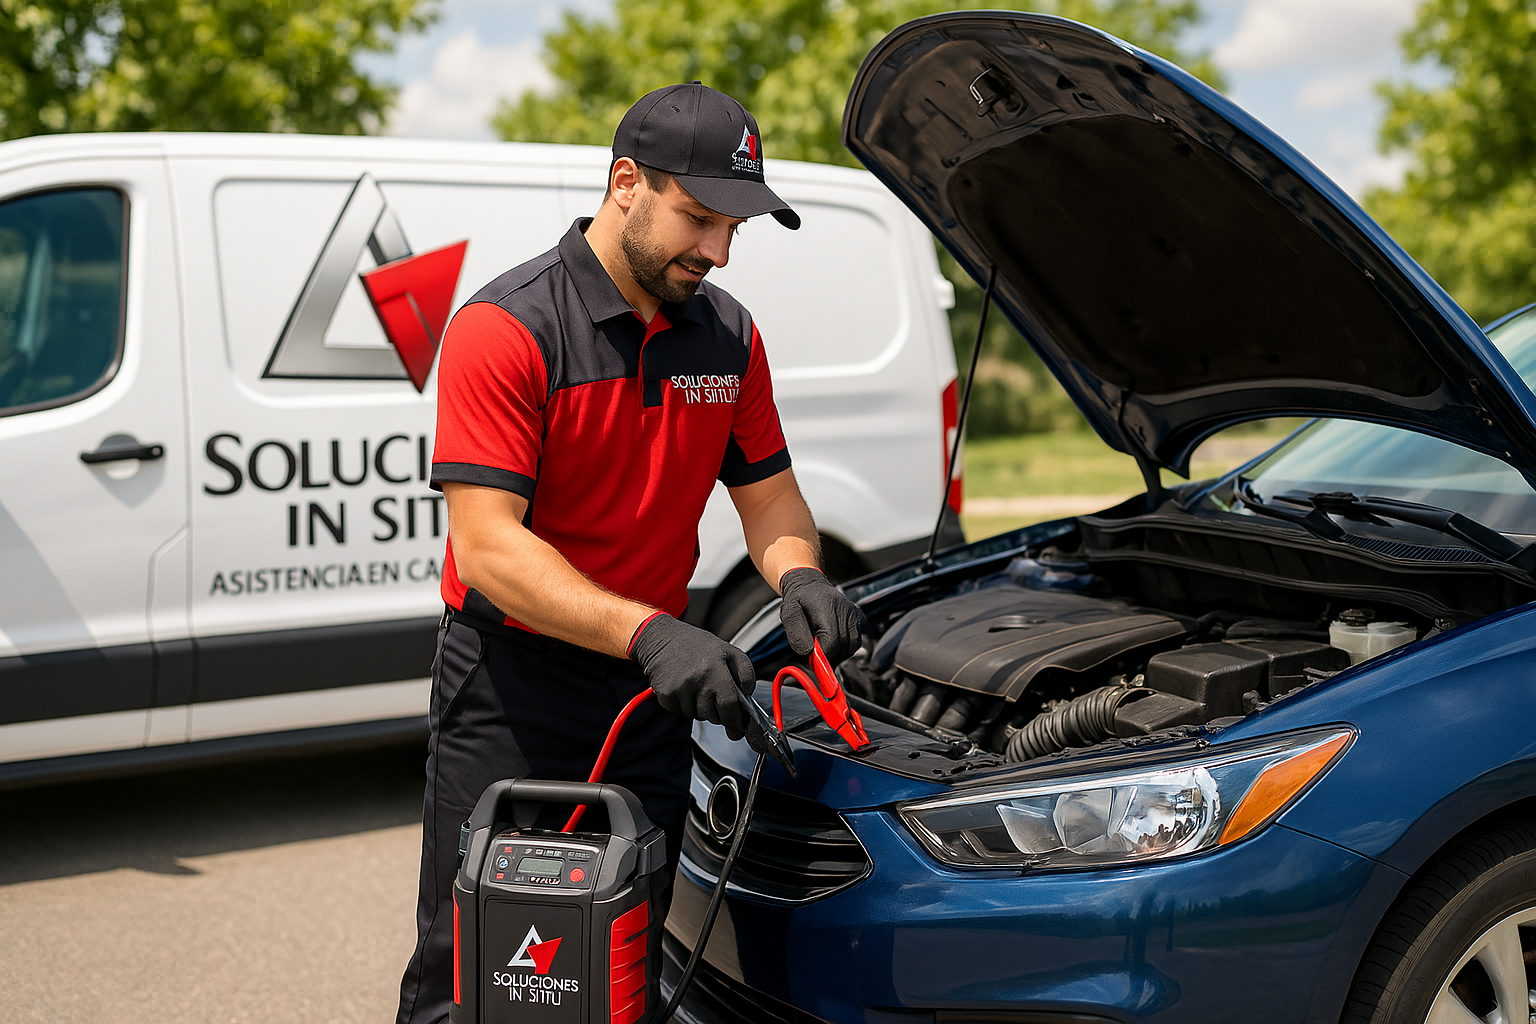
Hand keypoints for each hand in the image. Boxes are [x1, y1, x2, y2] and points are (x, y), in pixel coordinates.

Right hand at [628, 614, 756, 739]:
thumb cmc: (699, 647)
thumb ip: (745, 673)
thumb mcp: (729, 651)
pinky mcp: (666, 693)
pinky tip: (683, 688)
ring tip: (697, 686)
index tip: (739, 727)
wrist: (663, 638)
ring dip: (700, 708)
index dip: (736, 720)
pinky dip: (684, 706)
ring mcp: (680, 687)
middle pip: (713, 715)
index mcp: (717, 668)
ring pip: (697, 715)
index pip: (729, 704)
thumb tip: (748, 697)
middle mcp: (698, 678)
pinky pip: (680, 712)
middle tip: (714, 697)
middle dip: (718, 713)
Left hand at [778, 567, 867, 665]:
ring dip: (837, 654)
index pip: (831, 642)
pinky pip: (856, 643)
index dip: (821, 655)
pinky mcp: (860, 618)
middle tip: (814, 652)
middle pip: (842, 647)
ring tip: (823, 646)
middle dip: (828, 656)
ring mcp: (854, 614)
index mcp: (826, 607)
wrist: (810, 584)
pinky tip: (833, 641)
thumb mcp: (789, 615)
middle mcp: (845, 610)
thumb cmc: (798, 600)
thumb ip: (797, 635)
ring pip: (851, 648)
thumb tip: (810, 653)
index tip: (811, 658)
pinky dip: (845, 648)